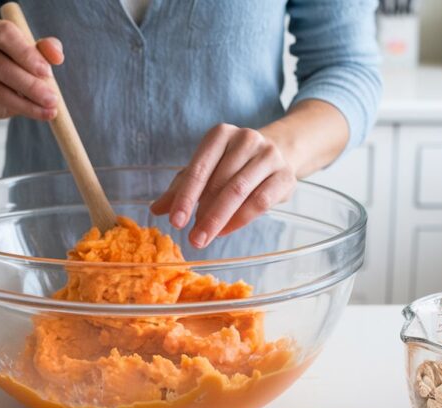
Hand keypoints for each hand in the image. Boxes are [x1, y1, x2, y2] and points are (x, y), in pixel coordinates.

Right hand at [0, 19, 63, 120]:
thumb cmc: (19, 62)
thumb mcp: (35, 52)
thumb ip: (48, 49)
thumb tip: (57, 56)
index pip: (6, 35)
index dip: (26, 53)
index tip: (47, 71)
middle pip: (2, 67)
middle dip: (31, 86)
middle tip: (53, 99)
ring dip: (27, 104)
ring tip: (49, 110)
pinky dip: (20, 110)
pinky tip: (37, 112)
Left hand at [151, 124, 295, 248]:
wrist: (278, 153)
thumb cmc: (232, 164)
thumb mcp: (205, 170)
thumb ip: (181, 188)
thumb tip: (156, 209)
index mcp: (220, 134)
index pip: (199, 169)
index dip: (186, 197)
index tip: (175, 221)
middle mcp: (246, 139)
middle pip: (220, 182)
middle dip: (203, 214)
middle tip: (192, 239)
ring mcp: (268, 156)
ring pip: (240, 192)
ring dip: (220, 219)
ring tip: (205, 237)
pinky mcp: (285, 175)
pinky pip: (261, 201)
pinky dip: (240, 219)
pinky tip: (225, 231)